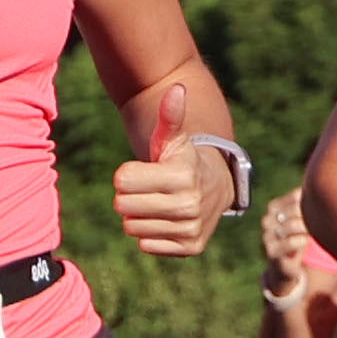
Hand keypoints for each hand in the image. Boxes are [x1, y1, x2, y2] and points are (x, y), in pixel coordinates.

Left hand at [109, 79, 236, 258]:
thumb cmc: (182, 160)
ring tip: (159, 204)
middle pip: (122, 206)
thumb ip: (169, 117)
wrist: (215, 188)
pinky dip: (150, 235)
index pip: (121, 180)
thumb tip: (176, 89)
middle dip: (130, 196)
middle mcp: (189, 204)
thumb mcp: (172, 139)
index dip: (127, 174)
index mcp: (182, 175)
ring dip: (139, 216)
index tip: (146, 170)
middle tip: (150, 189)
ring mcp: (191, 228)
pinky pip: (145, 246)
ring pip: (131, 228)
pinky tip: (166, 221)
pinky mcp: (190, 248)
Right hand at [258, 191, 325, 302]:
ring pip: (292, 224)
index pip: (296, 196)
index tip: (322, 211)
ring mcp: (267, 235)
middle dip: (310, 216)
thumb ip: (310, 205)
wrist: (285, 267)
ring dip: (308, 228)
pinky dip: (302, 241)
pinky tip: (306, 242)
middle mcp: (267, 220)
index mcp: (274, 208)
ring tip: (315, 233)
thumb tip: (330, 186)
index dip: (312, 203)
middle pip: (294, 209)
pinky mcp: (271, 252)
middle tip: (320, 224)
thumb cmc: (298, 239)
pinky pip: (290, 242)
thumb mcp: (302, 221)